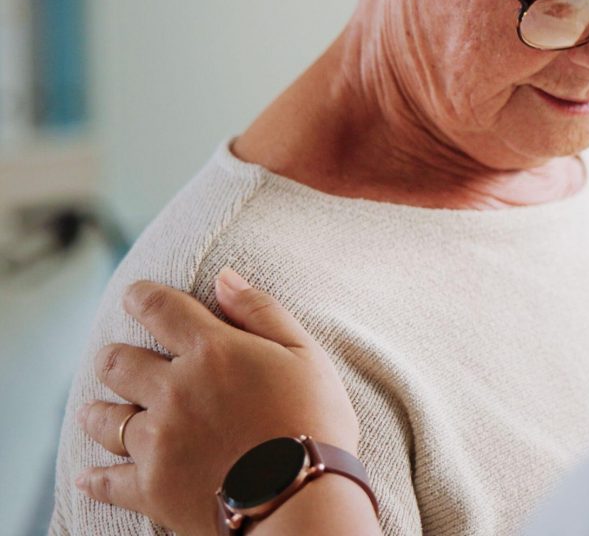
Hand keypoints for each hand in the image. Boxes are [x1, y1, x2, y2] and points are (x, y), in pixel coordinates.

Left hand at [75, 268, 359, 535]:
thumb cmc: (315, 422)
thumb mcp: (305, 355)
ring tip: (93, 412)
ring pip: (106, 419)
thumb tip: (224, 277)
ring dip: (98, 412)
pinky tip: (87, 476)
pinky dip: (96, 478)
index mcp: (211, 351)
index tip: (133, 295)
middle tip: (114, 359)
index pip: (161, 309)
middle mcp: (173, 390)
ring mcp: (157, 441)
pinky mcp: (151, 488)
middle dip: (114, 357)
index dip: (142, 297)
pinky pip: (108, 481)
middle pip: (119, 364)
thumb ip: (261, 312)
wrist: (302, 498)